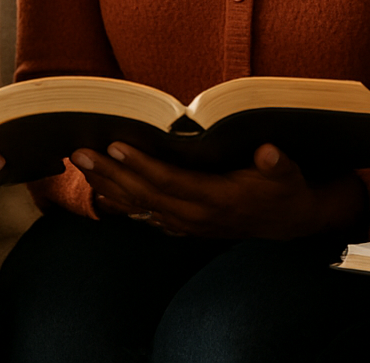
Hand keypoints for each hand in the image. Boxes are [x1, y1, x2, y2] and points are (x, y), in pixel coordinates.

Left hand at [72, 142, 364, 239]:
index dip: (141, 165)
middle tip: (80, 152)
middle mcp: (195, 215)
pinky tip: (101, 186)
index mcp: (215, 199)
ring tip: (80, 163)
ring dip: (108, 184)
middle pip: (144, 194)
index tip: (116, 145)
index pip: (170, 182)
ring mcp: (187, 222)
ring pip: (139, 205)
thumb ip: (277, 164)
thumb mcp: (288, 174)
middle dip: (110, 173)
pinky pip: (144, 212)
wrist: (289, 221)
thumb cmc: (285, 190)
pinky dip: (121, 199)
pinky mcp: (183, 223)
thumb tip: (268, 151)